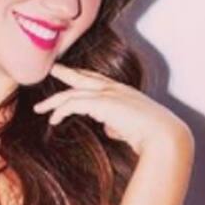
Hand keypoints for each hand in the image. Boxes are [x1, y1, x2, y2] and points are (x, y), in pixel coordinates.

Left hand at [33, 62, 192, 159]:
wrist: (164, 136)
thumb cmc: (154, 136)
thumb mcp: (133, 127)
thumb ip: (118, 125)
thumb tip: (109, 128)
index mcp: (124, 92)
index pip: (99, 80)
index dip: (84, 78)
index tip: (73, 77)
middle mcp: (115, 89)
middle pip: (84, 77)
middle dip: (67, 73)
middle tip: (53, 68)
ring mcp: (108, 94)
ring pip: (72, 93)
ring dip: (54, 101)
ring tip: (40, 108)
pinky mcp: (101, 103)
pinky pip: (72, 104)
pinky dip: (60, 111)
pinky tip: (53, 120)